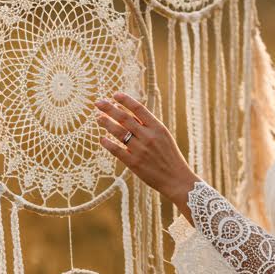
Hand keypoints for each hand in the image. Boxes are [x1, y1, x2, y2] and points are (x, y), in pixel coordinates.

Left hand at [94, 91, 196, 215]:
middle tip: (98, 103)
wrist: (176, 179)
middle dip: (109, 109)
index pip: (139, 109)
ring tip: (98, 118)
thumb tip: (126, 112)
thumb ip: (147, 125)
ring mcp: (140, 150)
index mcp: (158, 128)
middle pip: (125, 118)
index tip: (115, 94)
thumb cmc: (170, 156)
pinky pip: (117, 150)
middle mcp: (148, 137)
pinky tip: (102, 139)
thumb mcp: (163, 137)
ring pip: (119, 132)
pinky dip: (107, 143)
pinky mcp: (134, 163)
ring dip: (106, 123)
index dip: (125, 100)